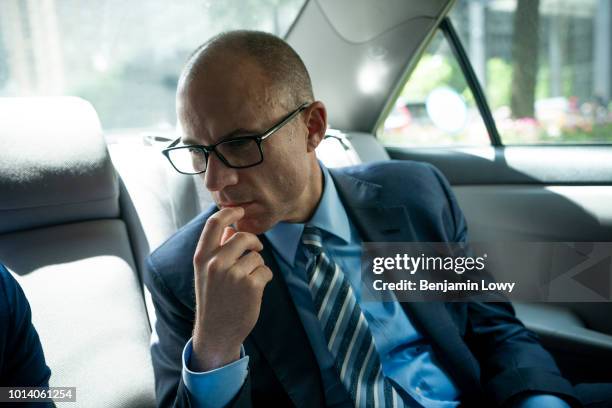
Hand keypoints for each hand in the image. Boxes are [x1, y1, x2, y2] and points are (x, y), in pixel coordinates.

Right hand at [191, 207, 272, 370]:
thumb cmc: (213, 299)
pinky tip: (254, 290)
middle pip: (243, 237)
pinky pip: (265, 271)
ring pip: (256, 256)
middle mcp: (215, 263)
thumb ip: (217, 249)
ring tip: (248, 280)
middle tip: (255, 250)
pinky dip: (264, 278)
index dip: (230, 212)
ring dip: (257, 266)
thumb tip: (231, 227)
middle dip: (253, 242)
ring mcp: (233, 274)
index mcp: (202, 257)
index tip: (239, 211)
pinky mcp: (250, 286)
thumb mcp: (206, 272)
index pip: (214, 223)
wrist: (216, 332)